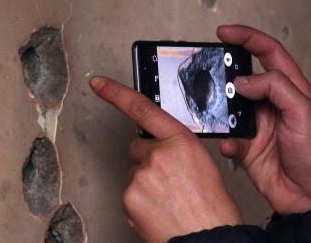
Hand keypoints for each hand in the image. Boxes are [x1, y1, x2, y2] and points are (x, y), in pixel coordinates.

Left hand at [90, 76, 242, 241]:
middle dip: (150, 162)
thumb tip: (161, 151)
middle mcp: (158, 155)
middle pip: (139, 148)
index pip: (143, 108)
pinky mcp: (129, 198)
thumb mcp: (202, 165)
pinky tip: (159, 211)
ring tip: (169, 201)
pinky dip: (141, 203)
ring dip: (147, 185)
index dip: (116, 92)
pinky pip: (130, 194)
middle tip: (171, 183)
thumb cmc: (212, 208)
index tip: (98, 82)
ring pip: (135, 174)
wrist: (208, 239)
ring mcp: (141, 177)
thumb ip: (177, 149)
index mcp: (181, 141)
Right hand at [217, 25, 310, 214]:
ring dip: (219, 105)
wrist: (310, 198)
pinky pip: (227, 136)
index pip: (269, 52)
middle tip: (209, 66)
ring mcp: (258, 123)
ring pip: (230, 104)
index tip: (224, 32)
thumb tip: (245, 79)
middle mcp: (272, 103)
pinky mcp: (246, 145)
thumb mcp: (305, 114)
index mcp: (292, 89)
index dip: (247, 37)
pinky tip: (230, 144)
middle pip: (244, 74)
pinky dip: (225, 139)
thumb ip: (277, 88)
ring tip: (212, 104)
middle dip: (226, 68)